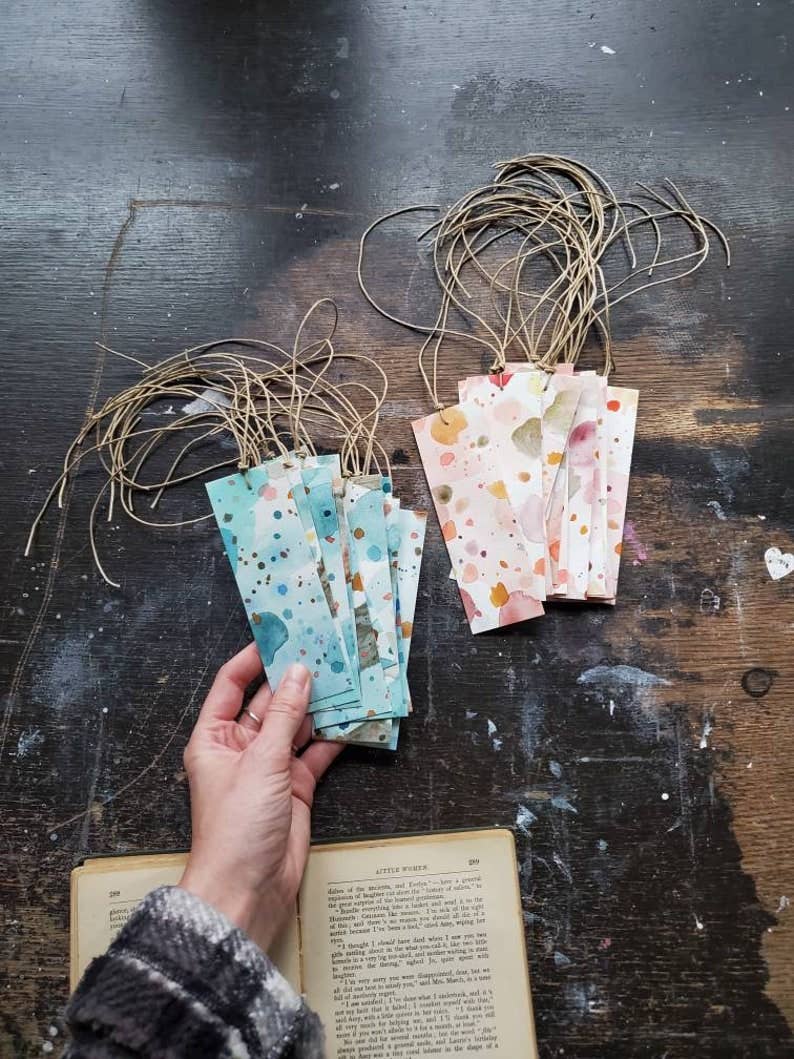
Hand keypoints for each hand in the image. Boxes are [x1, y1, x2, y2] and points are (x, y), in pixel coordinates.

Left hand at [178, 642, 343, 950]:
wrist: (248, 890)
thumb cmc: (237, 827)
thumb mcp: (260, 762)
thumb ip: (285, 716)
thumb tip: (300, 672)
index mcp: (215, 737)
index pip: (232, 684)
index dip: (254, 657)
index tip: (281, 632)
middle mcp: (241, 747)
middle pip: (270, 702)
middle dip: (295, 678)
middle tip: (325, 649)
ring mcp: (270, 767)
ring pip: (297, 725)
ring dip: (319, 705)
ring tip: (346, 675)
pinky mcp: (295, 787)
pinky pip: (316, 752)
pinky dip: (334, 737)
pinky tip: (355, 717)